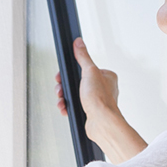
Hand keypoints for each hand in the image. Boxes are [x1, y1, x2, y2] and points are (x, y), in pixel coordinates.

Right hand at [55, 38, 146, 163]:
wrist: (101, 124)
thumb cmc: (101, 100)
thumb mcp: (90, 72)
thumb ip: (83, 57)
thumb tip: (79, 43)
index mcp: (106, 76)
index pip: (84, 68)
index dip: (71, 71)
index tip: (63, 74)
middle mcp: (102, 87)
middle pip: (77, 82)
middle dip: (65, 86)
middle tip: (60, 88)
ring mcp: (96, 100)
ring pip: (74, 94)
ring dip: (64, 97)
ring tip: (61, 99)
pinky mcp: (90, 111)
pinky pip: (75, 106)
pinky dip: (67, 106)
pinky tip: (65, 107)